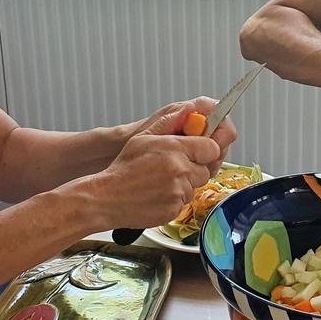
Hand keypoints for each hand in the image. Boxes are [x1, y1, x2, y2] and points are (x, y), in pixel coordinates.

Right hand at [96, 102, 227, 228]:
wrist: (107, 197)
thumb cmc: (124, 168)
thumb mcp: (144, 137)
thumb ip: (169, 121)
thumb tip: (189, 110)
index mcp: (175, 149)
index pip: (213, 147)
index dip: (206, 148)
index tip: (199, 150)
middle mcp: (181, 171)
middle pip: (207, 169)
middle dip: (195, 167)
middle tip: (173, 166)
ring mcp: (178, 192)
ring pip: (195, 187)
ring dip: (184, 184)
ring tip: (161, 180)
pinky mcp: (175, 210)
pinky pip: (185, 202)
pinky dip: (175, 198)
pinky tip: (158, 192)